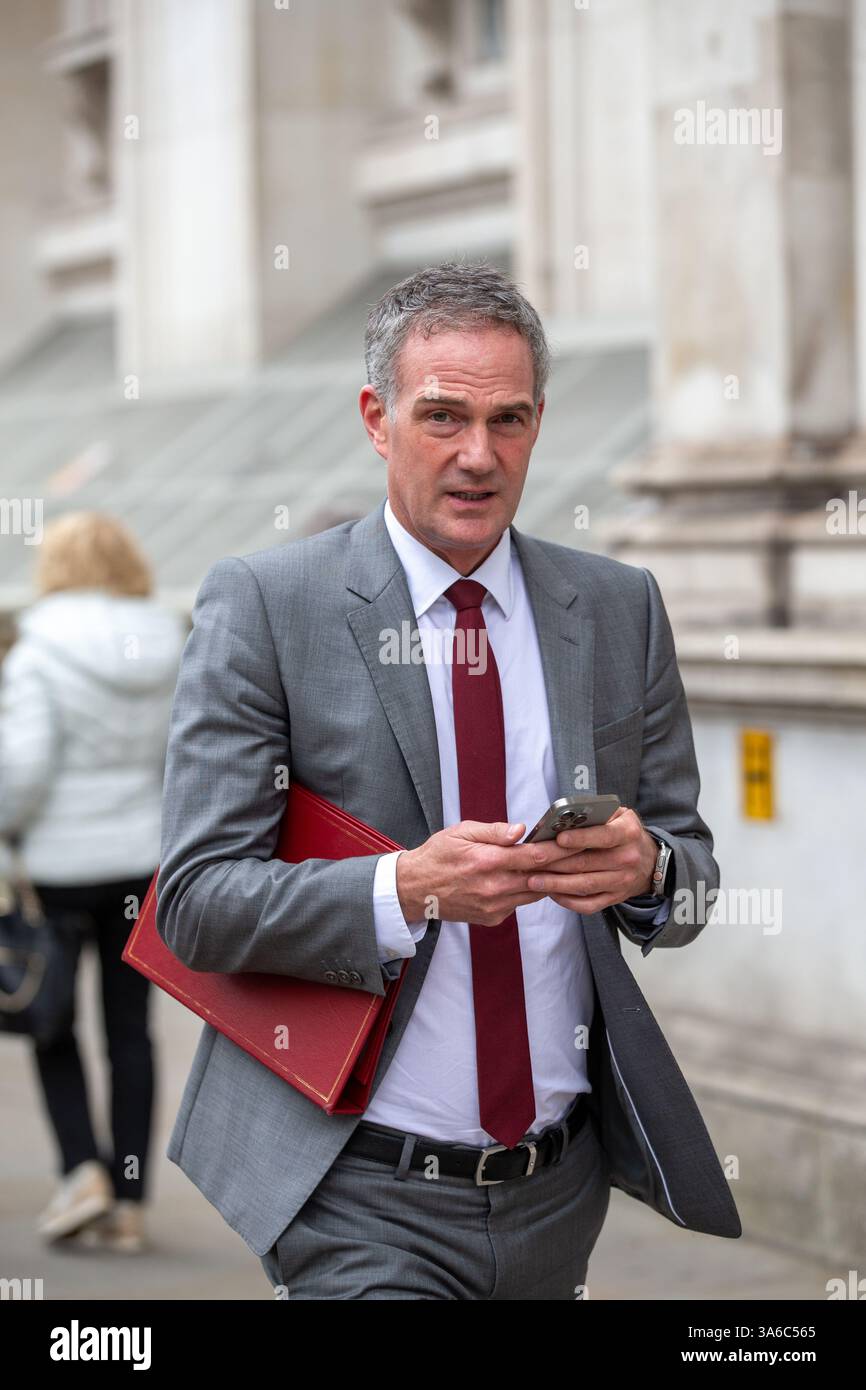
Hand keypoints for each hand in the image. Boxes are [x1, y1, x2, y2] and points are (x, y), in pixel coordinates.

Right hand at [396, 820, 575, 926]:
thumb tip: (521, 830)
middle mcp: (494, 887)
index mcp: (487, 861)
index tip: (577, 841)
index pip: (534, 856)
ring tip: (565, 865)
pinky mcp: (493, 918)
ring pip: (535, 892)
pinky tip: (530, 879)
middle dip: (563, 865)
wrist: (415, 890)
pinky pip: (520, 903)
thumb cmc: (437, 856)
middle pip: (541, 877)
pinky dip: (527, 890)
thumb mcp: (461, 832)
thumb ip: (494, 831)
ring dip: (550, 880)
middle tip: (583, 854)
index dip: (559, 849)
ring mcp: (494, 906)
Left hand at [524, 806, 657, 913]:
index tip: (558, 839)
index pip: (603, 836)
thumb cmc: (624, 832)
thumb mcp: (618, 815)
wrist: (650, 862)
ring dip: (556, 884)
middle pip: (587, 863)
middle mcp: (627, 859)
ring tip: (533, 881)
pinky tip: (551, 894)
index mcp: (628, 833)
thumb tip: (563, 818)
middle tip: (530, 861)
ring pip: (585, 885)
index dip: (580, 838)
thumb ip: (595, 815)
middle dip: (555, 863)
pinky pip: (589, 904)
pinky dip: (568, 901)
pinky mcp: (615, 898)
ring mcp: (622, 881)